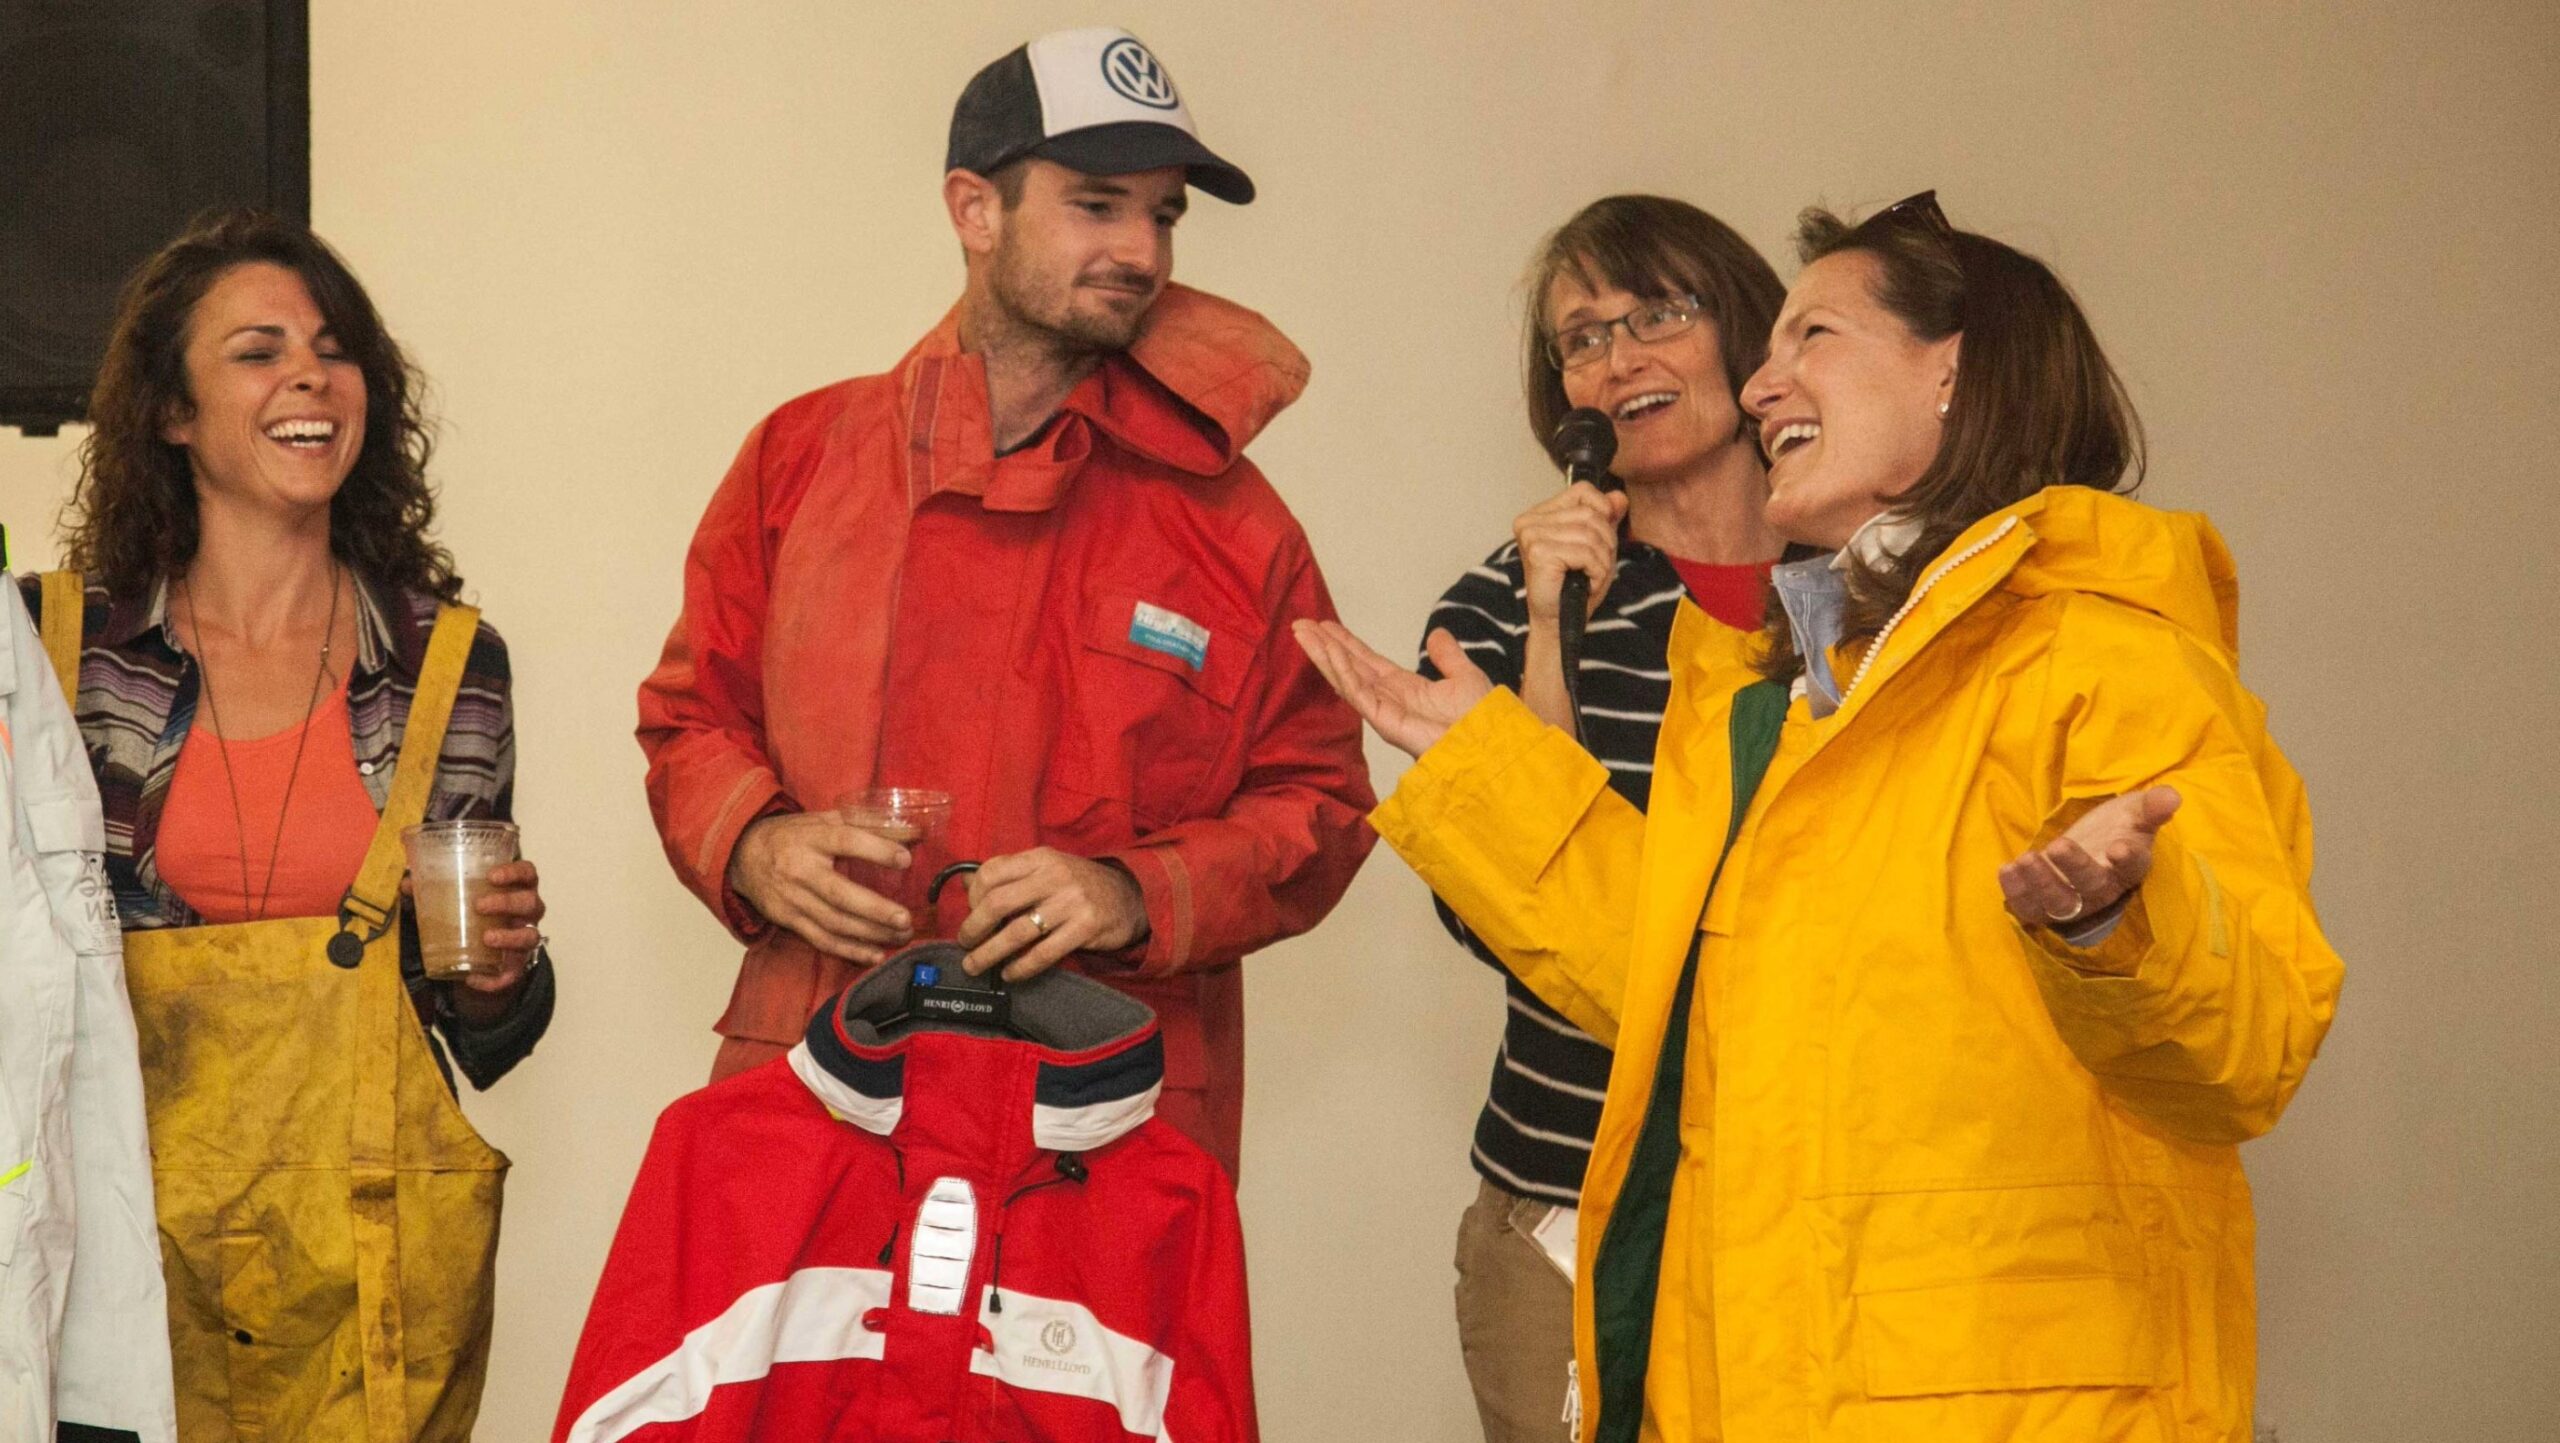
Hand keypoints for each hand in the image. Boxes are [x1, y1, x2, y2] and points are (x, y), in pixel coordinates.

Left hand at [405, 856, 545, 1025]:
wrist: (481, 952)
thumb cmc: (474, 914)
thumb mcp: (457, 897)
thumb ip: (434, 889)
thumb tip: (407, 883)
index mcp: (516, 889)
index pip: (527, 873)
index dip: (515, 872)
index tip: (492, 876)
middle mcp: (526, 913)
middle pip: (531, 902)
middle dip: (507, 902)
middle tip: (480, 905)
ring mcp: (524, 938)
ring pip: (531, 936)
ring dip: (510, 936)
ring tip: (487, 938)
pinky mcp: (516, 966)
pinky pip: (512, 975)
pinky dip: (494, 979)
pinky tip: (473, 978)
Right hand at [728, 809, 916, 963]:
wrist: (743, 855)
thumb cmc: (793, 836)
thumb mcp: (824, 820)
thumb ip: (867, 824)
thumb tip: (913, 833)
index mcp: (812, 838)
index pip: (846, 841)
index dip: (876, 850)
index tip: (906, 859)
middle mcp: (800, 869)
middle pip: (840, 894)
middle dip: (876, 910)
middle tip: (905, 918)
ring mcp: (792, 898)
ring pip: (834, 923)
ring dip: (870, 934)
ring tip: (901, 936)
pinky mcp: (788, 920)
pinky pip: (821, 940)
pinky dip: (849, 951)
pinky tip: (874, 954)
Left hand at [956, 848, 1149, 982]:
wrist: (1131, 896)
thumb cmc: (1079, 884)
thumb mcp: (1047, 868)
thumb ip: (1010, 874)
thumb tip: (965, 884)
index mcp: (1040, 857)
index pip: (991, 871)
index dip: (972, 896)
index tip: (970, 913)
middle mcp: (1054, 876)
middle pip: (998, 903)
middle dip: (973, 928)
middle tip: (965, 943)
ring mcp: (1071, 902)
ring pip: (1016, 932)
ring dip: (989, 953)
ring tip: (975, 965)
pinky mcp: (1085, 928)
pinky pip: (1042, 953)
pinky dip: (1020, 967)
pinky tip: (1010, 974)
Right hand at [1294, 620, 1492, 758]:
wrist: (1490, 743)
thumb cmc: (1482, 720)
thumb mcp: (1464, 676)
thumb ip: (1448, 656)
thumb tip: (1437, 634)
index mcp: (1404, 688)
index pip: (1367, 661)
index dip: (1346, 643)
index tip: (1324, 625)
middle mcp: (1388, 698)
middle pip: (1348, 668)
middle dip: (1324, 647)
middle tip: (1300, 625)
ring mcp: (1383, 711)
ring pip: (1345, 679)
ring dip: (1323, 655)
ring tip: (1303, 634)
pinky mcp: (1384, 722)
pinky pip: (1358, 693)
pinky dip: (1342, 672)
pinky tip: (1329, 652)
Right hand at [1515, 481, 1628, 625]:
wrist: (1558, 620)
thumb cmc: (1572, 585)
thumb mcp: (1596, 545)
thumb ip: (1606, 518)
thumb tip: (1619, 497)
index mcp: (1540, 514)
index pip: (1582, 491)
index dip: (1602, 510)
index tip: (1601, 538)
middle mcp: (1530, 521)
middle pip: (1590, 513)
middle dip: (1605, 542)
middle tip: (1596, 565)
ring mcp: (1532, 536)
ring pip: (1590, 534)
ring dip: (1601, 560)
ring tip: (1591, 576)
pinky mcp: (1538, 553)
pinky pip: (1585, 552)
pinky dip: (1595, 571)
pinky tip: (1585, 582)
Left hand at [1998, 786, 2183, 932]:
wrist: (2092, 844)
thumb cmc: (2118, 827)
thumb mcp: (2135, 811)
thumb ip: (2151, 806)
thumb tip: (2172, 796)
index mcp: (2130, 866)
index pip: (2133, 867)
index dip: (2127, 859)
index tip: (2119, 847)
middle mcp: (2103, 888)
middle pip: (2092, 887)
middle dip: (2074, 868)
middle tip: (2059, 844)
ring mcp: (2074, 900)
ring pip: (2059, 903)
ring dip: (2040, 884)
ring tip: (2025, 859)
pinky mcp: (2046, 904)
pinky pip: (2031, 908)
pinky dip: (2016, 893)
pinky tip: (2007, 869)